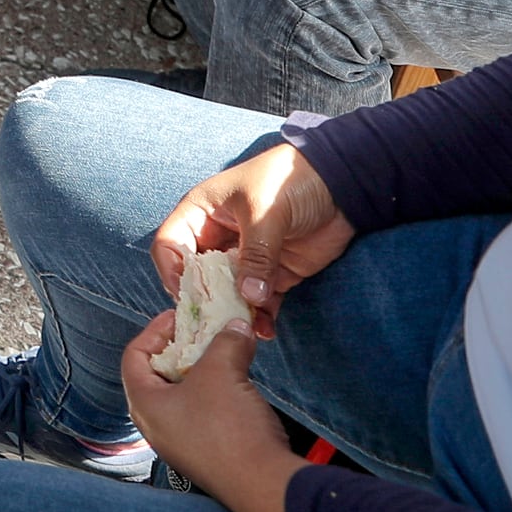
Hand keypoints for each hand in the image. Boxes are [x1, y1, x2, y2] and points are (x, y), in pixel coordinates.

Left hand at [121, 312, 301, 511]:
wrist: (264, 484)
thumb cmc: (229, 427)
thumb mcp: (223, 371)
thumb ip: (225, 341)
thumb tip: (236, 325)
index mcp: (144, 405)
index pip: (133, 356)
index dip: (154, 331)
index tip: (179, 317)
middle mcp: (156, 426)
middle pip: (158, 374)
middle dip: (182, 349)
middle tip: (203, 333)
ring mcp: (181, 443)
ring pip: (184, 394)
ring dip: (203, 370)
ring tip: (225, 353)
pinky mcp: (207, 453)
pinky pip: (203, 413)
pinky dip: (216, 392)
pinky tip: (238, 383)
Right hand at [152, 142, 350, 338]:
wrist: (341, 184)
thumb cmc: (289, 181)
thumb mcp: (266, 211)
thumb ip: (256, 254)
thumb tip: (249, 296)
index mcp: (202, 213)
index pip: (170, 244)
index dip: (171, 269)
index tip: (187, 295)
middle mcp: (217, 238)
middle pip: (197, 275)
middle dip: (203, 300)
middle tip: (214, 323)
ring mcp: (246, 259)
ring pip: (228, 293)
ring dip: (233, 312)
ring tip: (244, 329)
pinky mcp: (274, 274)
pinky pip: (260, 301)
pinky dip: (261, 317)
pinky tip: (266, 329)